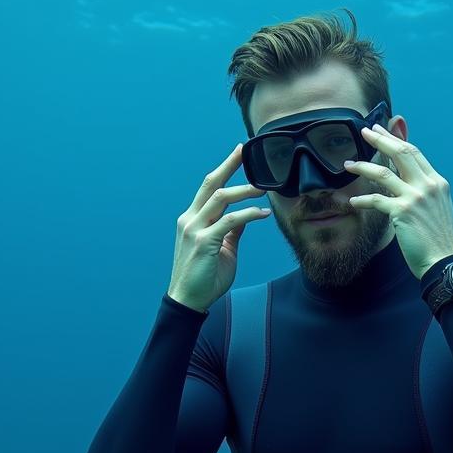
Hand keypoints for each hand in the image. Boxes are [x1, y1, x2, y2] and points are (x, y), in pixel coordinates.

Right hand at [168, 143, 270, 310]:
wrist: (188, 301)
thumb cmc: (204, 278)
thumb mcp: (221, 249)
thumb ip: (231, 231)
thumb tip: (246, 217)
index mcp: (193, 219)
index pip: (209, 187)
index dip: (224, 169)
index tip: (239, 153)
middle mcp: (190, 219)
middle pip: (210, 183)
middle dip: (229, 165)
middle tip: (246, 151)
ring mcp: (195, 229)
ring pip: (220, 198)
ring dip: (244, 190)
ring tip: (264, 188)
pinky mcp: (203, 242)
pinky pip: (229, 222)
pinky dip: (247, 215)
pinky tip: (261, 214)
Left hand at [344, 123, 452, 280]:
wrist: (443, 260)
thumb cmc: (438, 239)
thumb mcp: (437, 208)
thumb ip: (424, 191)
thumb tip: (406, 182)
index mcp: (436, 182)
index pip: (414, 153)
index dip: (396, 139)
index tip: (382, 130)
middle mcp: (427, 185)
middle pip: (400, 153)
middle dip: (380, 139)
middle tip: (364, 131)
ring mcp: (415, 197)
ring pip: (383, 173)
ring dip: (363, 166)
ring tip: (348, 164)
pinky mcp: (402, 212)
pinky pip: (376, 200)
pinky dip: (362, 200)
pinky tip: (352, 202)